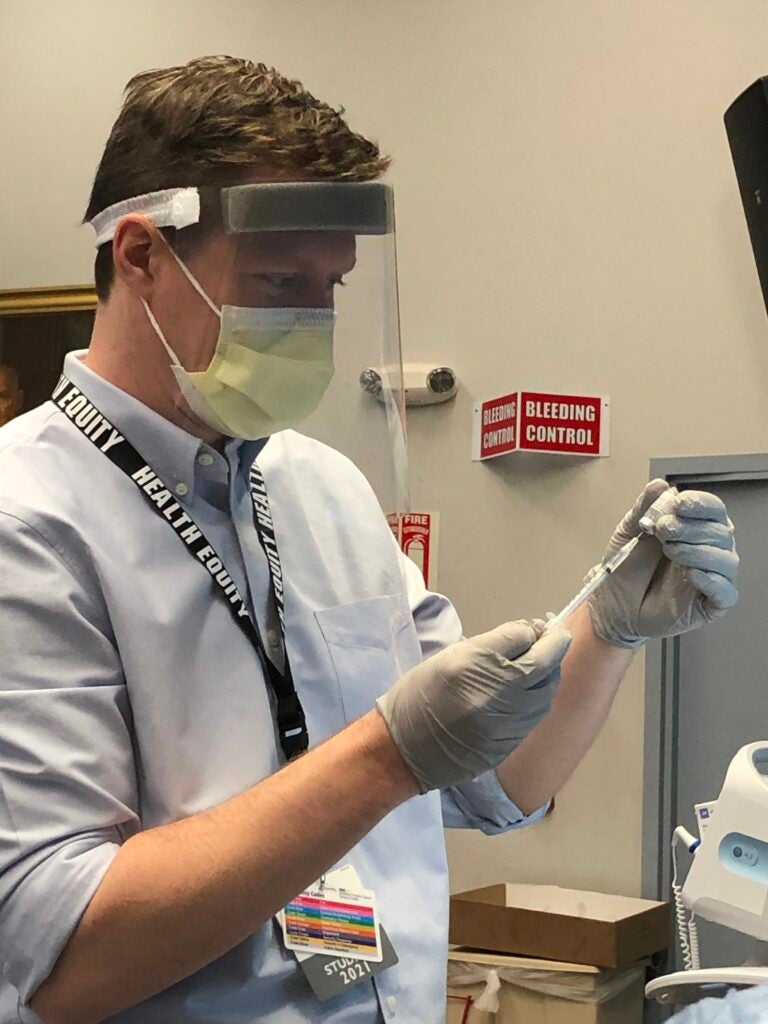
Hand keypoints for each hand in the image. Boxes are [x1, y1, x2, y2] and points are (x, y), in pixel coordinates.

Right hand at [376, 619, 570, 792]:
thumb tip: (530, 633)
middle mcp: (501, 694)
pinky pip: (535, 714)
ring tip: (534, 666)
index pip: (526, 638)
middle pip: (546, 664)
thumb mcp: (452, 656)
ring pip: (546, 691)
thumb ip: (494, 643)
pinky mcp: (511, 744)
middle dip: (552, 648)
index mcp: (480, 664)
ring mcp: (510, 723)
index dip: (538, 629)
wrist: (404, 749)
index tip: (541, 626)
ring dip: (547, 675)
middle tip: (546, 640)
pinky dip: (536, 698)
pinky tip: (522, 693)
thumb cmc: (420, 696)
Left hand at [588, 479, 738, 647]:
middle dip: (691, 528)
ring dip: (698, 551)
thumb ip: (645, 507)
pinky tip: (690, 574)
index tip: (678, 505)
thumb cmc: (627, 566)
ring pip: (727, 560)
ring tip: (670, 551)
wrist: (613, 603)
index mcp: (696, 528)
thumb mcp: (630, 531)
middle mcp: (710, 550)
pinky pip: (726, 592)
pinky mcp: (710, 604)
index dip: (700, 504)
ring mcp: (712, 578)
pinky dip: (712, 581)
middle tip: (662, 530)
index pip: (713, 509)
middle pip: (721, 533)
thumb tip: (661, 485)